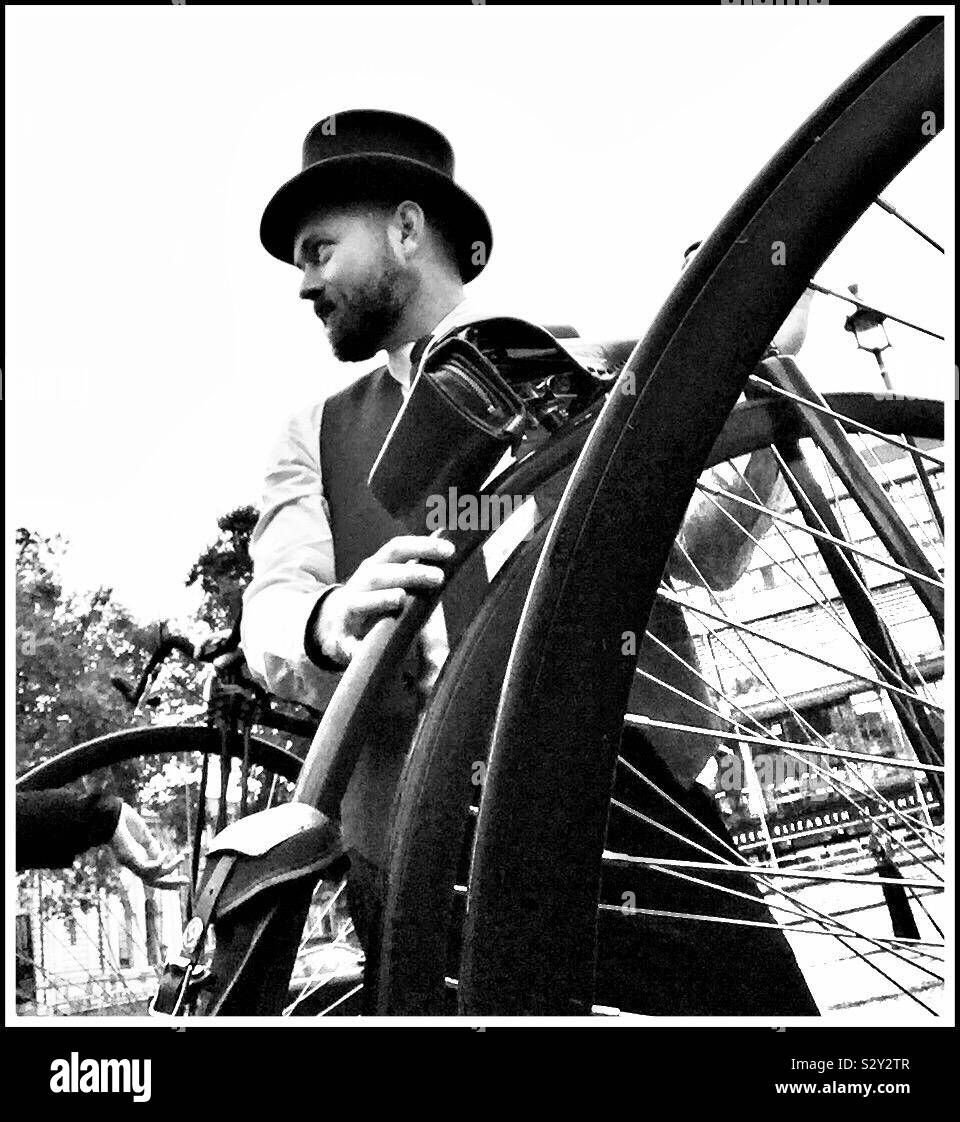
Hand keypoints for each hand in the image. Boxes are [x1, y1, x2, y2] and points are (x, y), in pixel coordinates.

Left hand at [109, 803, 187, 888]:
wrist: (109, 813)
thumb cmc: (122, 820)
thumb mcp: (142, 834)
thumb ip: (151, 845)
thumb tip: (162, 856)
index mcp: (135, 857)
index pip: (152, 872)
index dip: (167, 873)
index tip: (182, 868)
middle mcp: (133, 863)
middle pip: (153, 881)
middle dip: (171, 883)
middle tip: (188, 881)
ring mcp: (130, 862)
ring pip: (152, 878)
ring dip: (170, 870)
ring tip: (182, 857)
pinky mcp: (129, 859)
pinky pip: (147, 868)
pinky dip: (159, 863)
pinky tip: (166, 853)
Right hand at [313, 535, 455, 665]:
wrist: (335, 622)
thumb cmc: (375, 600)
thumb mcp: (394, 584)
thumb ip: (419, 578)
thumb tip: (450, 559)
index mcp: (377, 567)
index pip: (398, 549)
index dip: (422, 546)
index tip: (450, 550)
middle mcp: (361, 583)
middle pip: (382, 574)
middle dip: (410, 573)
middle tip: (439, 577)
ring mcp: (347, 608)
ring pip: (359, 601)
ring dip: (380, 599)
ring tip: (400, 598)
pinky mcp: (338, 637)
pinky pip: (343, 641)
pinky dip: (353, 645)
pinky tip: (362, 649)